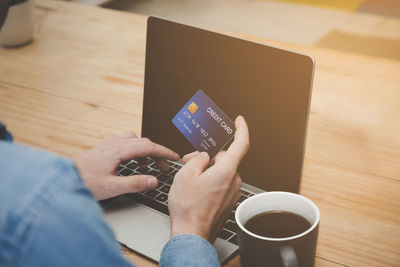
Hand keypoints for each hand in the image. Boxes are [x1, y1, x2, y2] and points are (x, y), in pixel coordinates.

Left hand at [74, 132, 178, 199]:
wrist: (63, 179)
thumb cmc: (84, 182)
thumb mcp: (112, 187)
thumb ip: (135, 183)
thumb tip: (154, 180)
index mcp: (118, 150)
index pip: (148, 146)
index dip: (164, 152)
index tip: (175, 157)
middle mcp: (114, 143)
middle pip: (143, 142)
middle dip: (157, 153)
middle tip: (164, 167)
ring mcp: (109, 144)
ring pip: (134, 140)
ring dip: (145, 151)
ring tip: (147, 166)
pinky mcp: (104, 148)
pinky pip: (125, 142)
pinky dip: (134, 150)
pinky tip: (132, 161)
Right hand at [168, 115, 249, 241]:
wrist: (192, 235)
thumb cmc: (189, 209)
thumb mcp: (186, 175)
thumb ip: (198, 159)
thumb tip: (203, 157)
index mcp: (226, 171)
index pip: (241, 144)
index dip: (242, 129)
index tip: (240, 121)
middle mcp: (234, 181)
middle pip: (225, 159)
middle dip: (208, 157)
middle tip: (189, 161)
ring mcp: (232, 193)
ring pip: (222, 172)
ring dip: (208, 171)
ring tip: (190, 179)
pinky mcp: (228, 202)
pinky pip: (222, 184)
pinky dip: (211, 182)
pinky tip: (197, 189)